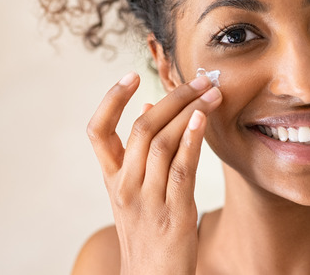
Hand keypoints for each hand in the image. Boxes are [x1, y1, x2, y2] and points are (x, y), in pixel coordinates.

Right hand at [86, 71, 221, 274]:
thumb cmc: (147, 232)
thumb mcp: (134, 192)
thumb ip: (139, 153)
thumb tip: (148, 109)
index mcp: (112, 179)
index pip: (98, 131)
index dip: (111, 100)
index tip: (130, 76)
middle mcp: (125, 187)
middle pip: (141, 129)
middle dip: (173, 97)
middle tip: (199, 79)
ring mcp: (148, 201)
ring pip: (163, 143)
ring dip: (190, 111)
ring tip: (212, 93)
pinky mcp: (174, 214)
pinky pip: (181, 170)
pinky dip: (191, 140)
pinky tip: (202, 119)